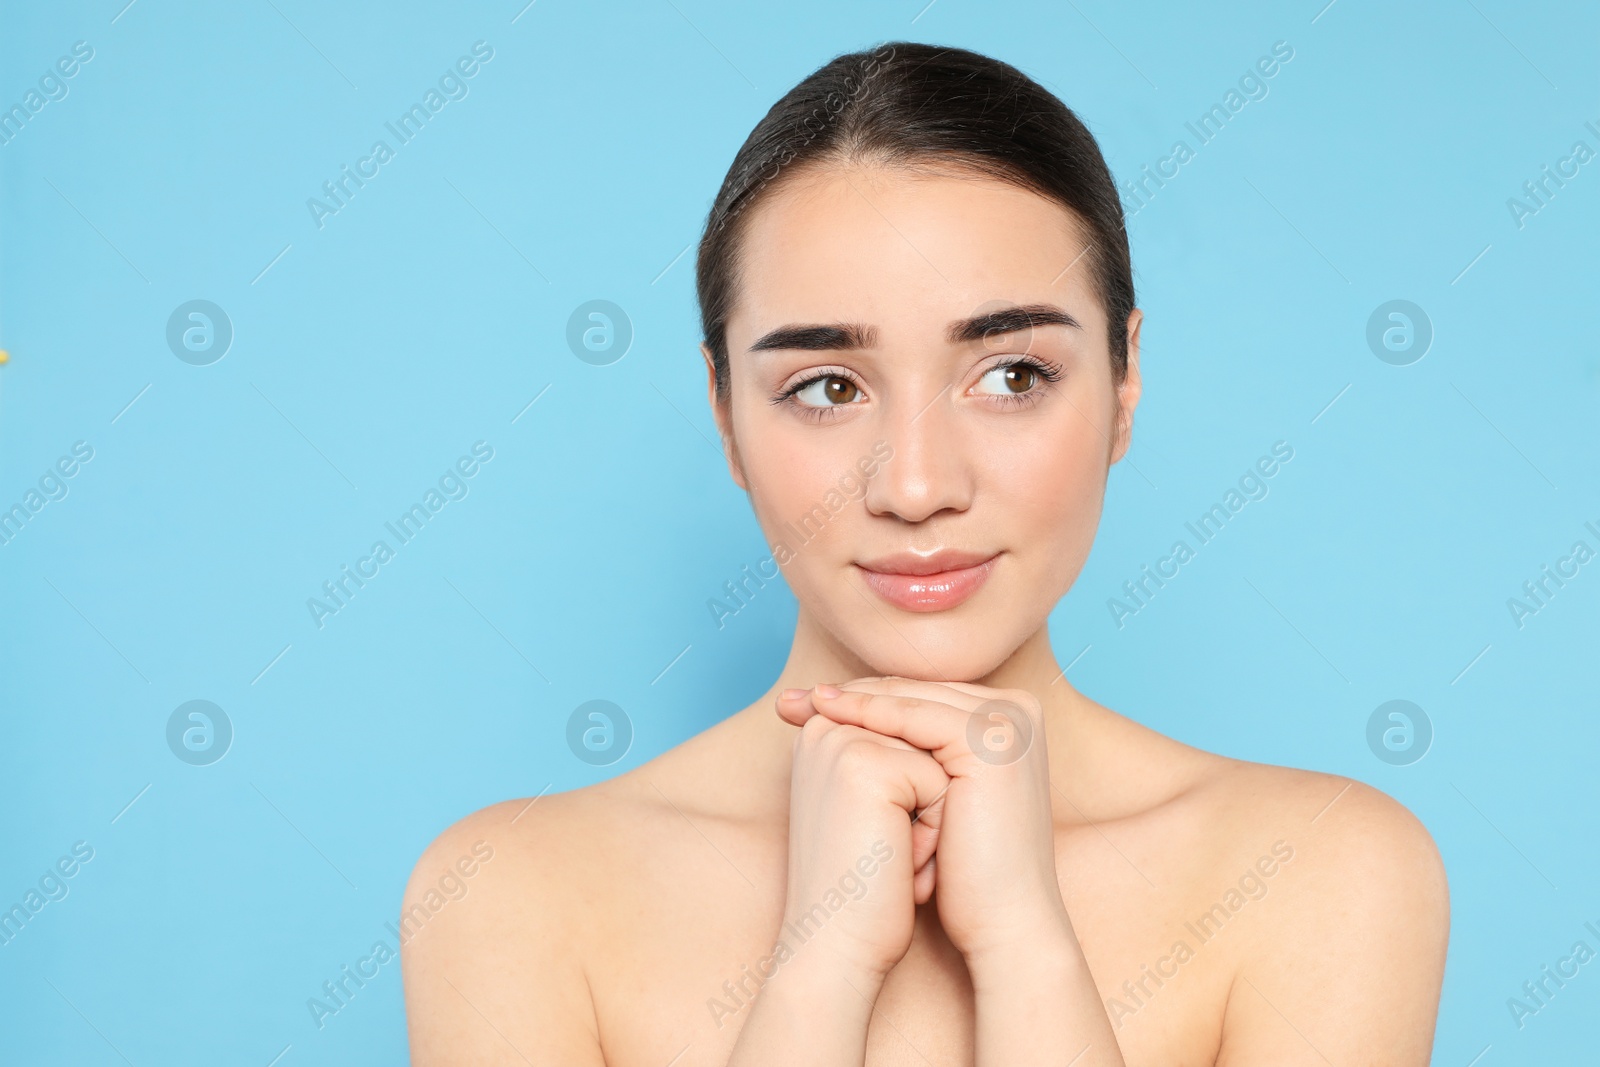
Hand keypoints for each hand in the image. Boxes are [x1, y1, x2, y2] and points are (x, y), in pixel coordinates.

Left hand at [779, 678, 1072, 969]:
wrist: (1004, 924)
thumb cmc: (965, 871)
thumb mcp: (931, 799)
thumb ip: (908, 755)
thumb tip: (846, 728)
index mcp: (1005, 720)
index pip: (918, 698)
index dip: (858, 700)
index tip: (801, 705)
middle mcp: (1016, 709)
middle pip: (913, 692)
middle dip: (846, 695)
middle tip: (787, 700)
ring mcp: (1008, 721)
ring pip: (911, 698)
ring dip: (851, 699)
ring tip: (800, 705)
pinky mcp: (992, 739)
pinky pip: (914, 717)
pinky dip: (868, 714)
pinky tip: (828, 714)